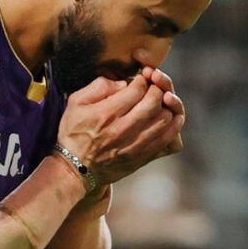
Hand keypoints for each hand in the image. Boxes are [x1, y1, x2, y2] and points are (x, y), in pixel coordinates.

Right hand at [57, 74, 185, 187]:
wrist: (76, 169)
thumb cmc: (74, 133)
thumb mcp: (75, 103)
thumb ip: (98, 86)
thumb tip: (123, 83)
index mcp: (106, 113)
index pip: (137, 89)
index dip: (142, 79)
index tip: (140, 79)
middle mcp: (123, 129)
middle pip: (154, 102)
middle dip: (157, 89)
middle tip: (152, 88)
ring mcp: (134, 145)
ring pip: (164, 120)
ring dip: (166, 106)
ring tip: (160, 102)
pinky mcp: (142, 157)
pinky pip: (166, 139)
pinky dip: (173, 126)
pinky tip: (171, 118)